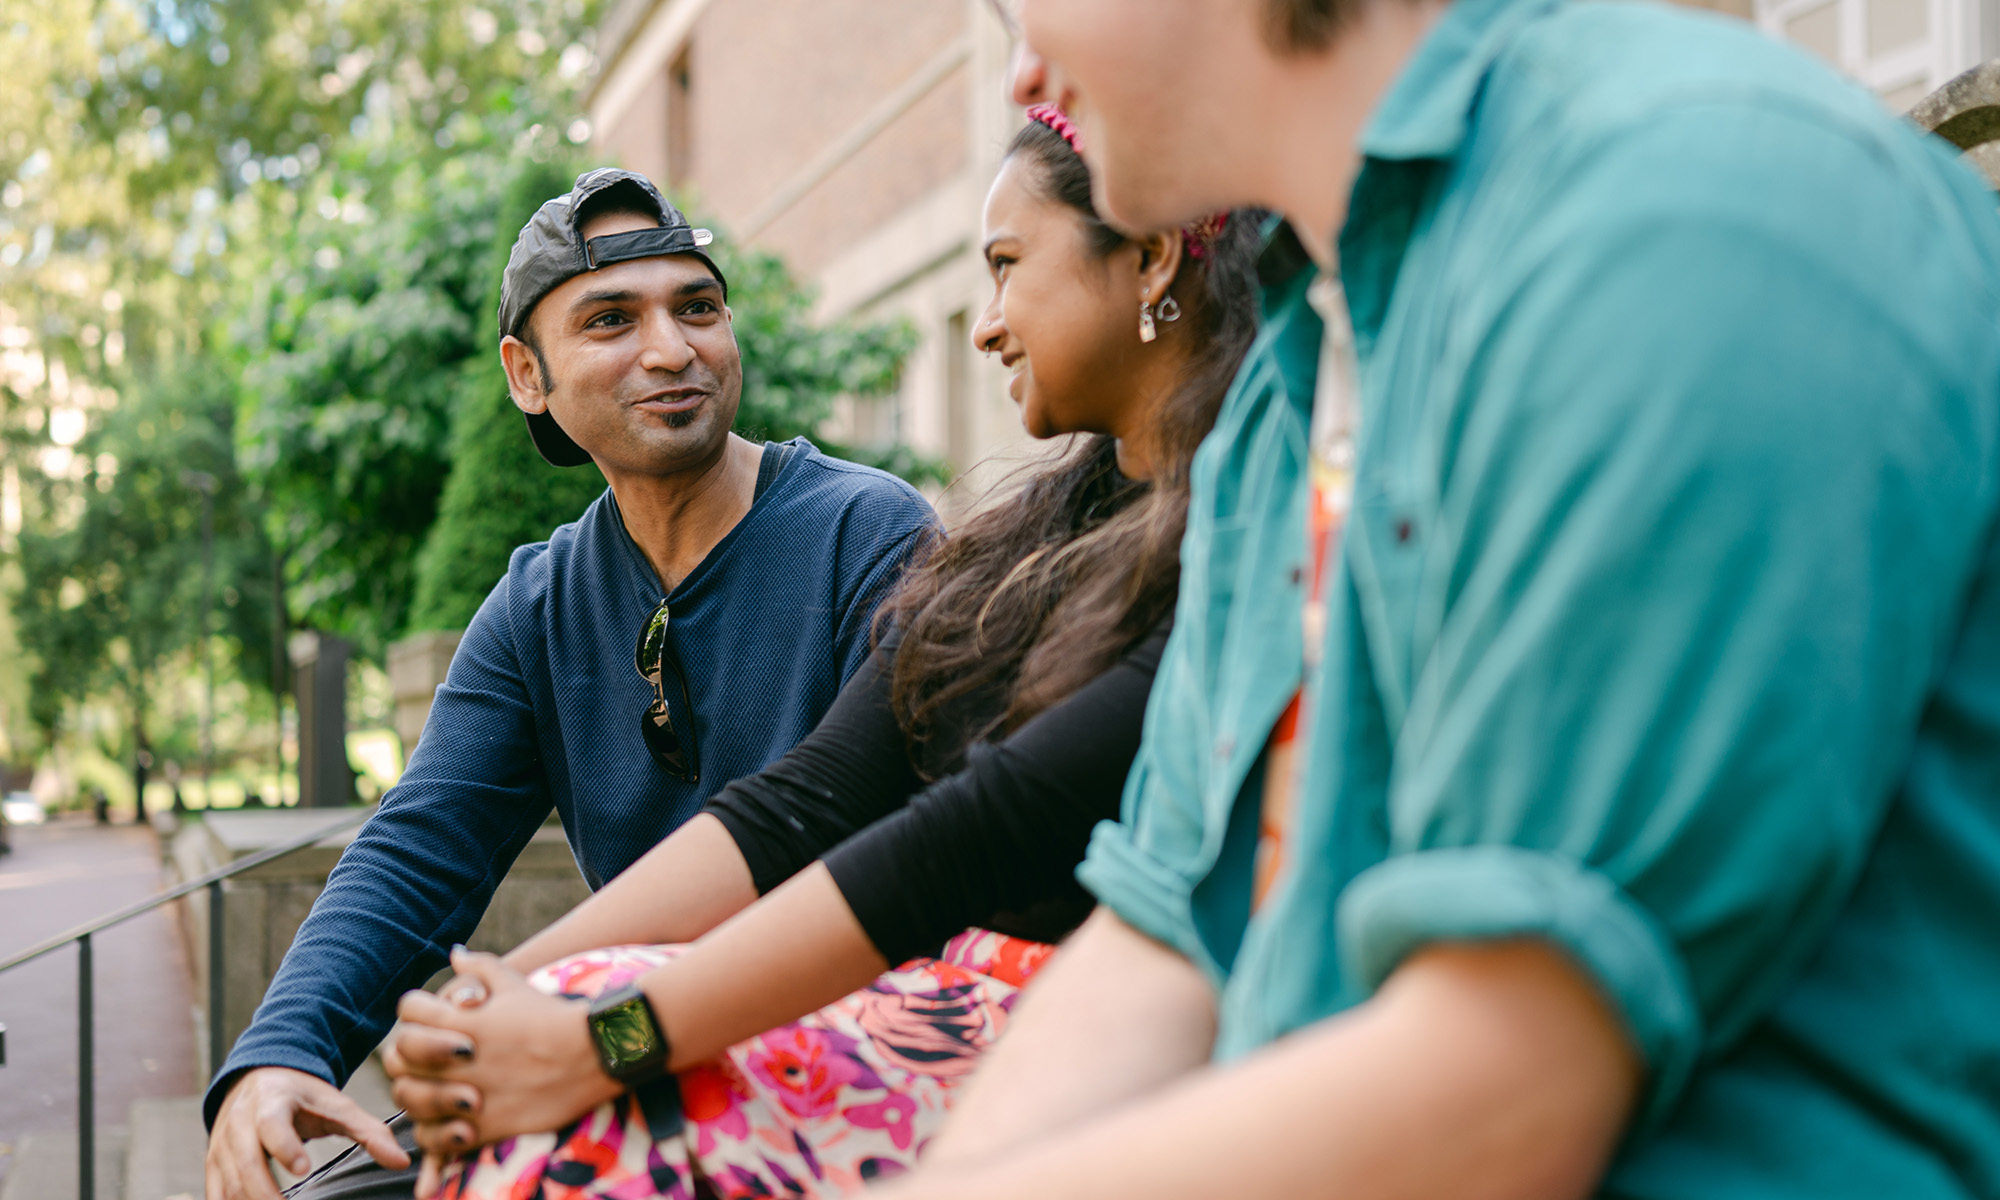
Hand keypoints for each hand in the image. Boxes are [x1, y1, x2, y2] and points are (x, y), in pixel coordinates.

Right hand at [204, 1065, 408, 1199]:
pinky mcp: (212, 1164)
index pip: (272, 1125)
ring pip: (229, 1183)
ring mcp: (221, 1145)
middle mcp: (239, 1122)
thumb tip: (402, 1162)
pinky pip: (216, 1193)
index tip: (303, 1170)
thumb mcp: (337, 1106)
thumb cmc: (304, 1097)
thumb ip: (370, 1132)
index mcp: (272, 1101)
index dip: (285, 1147)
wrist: (259, 1079)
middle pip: (247, 1162)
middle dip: (265, 1192)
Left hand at [383, 949, 621, 1187]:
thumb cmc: (553, 1015)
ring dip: (415, 1096)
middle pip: (400, 1058)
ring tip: (433, 1094)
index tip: (428, 1021)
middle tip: (421, 1062)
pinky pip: (435, 1137)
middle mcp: (457, 1057)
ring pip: (411, 1100)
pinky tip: (449, 1124)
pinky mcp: (483, 1126)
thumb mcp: (515, 983)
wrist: (593, 1052)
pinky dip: (434, 1133)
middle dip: (406, 1058)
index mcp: (462, 1019)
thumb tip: (455, 953)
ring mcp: (467, 1093)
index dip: (414, 1013)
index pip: (409, 1010)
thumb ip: (480, 967)